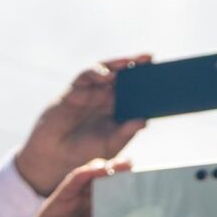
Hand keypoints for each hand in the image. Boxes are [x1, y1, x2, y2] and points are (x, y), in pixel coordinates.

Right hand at [15, 59, 148, 195]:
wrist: (54, 158)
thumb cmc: (84, 153)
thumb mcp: (110, 145)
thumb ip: (126, 133)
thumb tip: (144, 121)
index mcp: (118, 108)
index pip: (136, 89)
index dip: (147, 80)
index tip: (162, 73)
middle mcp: (105, 97)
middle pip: (123, 75)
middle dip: (136, 64)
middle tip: (148, 58)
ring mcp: (90, 93)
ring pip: (106, 71)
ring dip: (117, 64)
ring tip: (129, 62)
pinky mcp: (73, 91)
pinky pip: (85, 76)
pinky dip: (96, 72)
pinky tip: (105, 76)